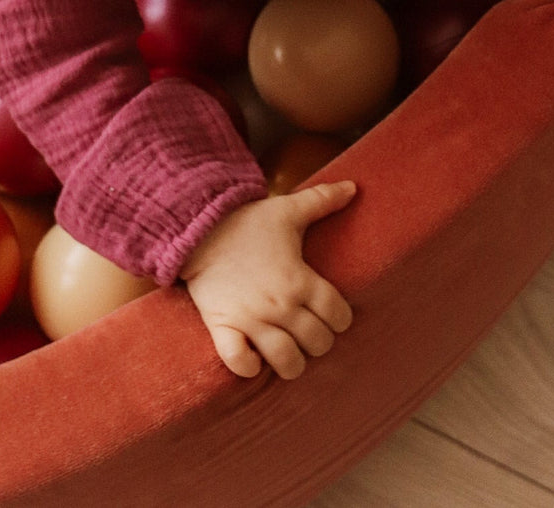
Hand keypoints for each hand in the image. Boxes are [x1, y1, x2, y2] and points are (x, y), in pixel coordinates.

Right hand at [179, 181, 356, 380]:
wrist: (199, 227)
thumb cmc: (248, 222)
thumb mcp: (288, 209)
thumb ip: (323, 200)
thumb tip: (354, 186)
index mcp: (300, 279)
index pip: (339, 316)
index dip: (341, 320)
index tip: (332, 317)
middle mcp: (280, 304)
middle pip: (318, 343)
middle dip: (318, 342)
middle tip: (308, 332)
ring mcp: (251, 319)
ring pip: (287, 361)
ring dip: (291, 362)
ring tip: (288, 353)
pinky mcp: (223, 327)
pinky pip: (240, 363)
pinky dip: (248, 367)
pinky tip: (253, 358)